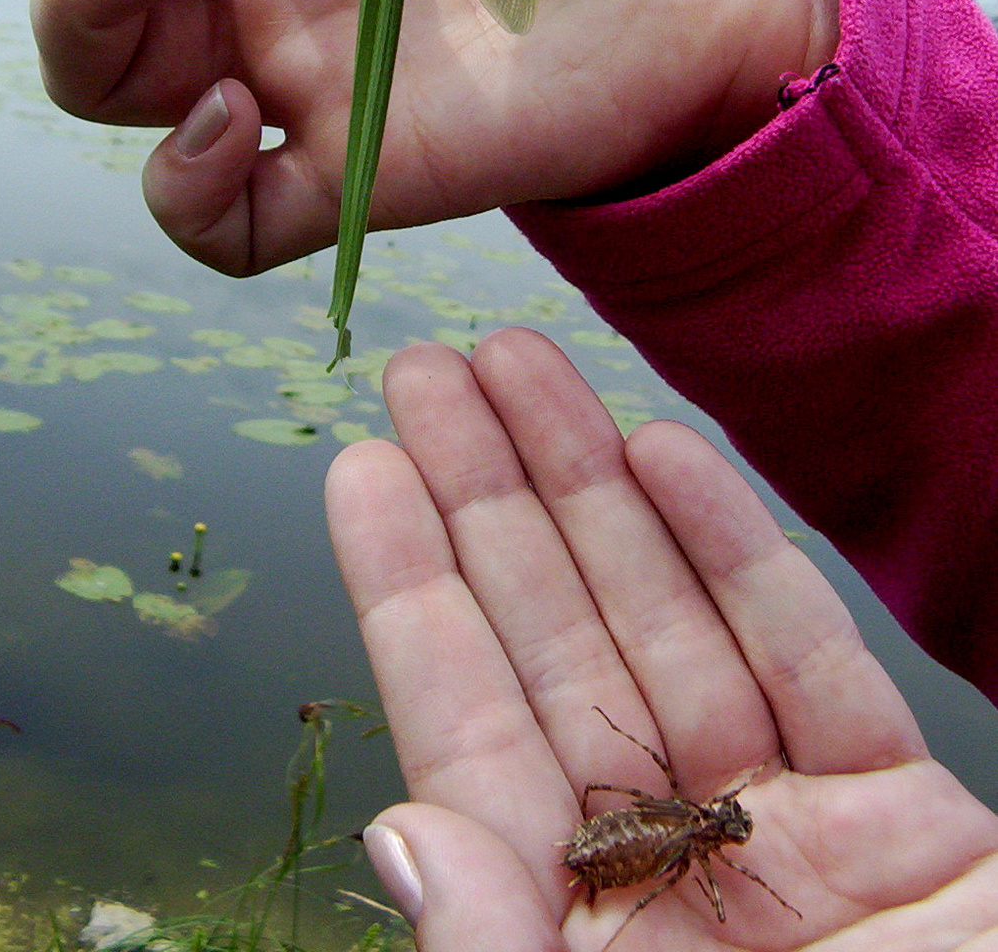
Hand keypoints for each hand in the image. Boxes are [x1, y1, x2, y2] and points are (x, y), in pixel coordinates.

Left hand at [326, 330, 997, 949]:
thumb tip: (403, 837)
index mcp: (579, 934)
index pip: (471, 726)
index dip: (414, 588)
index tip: (364, 467)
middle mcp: (668, 873)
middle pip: (560, 644)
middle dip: (494, 500)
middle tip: (433, 369)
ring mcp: (786, 838)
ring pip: (670, 623)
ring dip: (599, 489)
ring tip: (528, 368)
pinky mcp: (898, 823)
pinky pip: (807, 660)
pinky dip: (737, 553)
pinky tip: (665, 451)